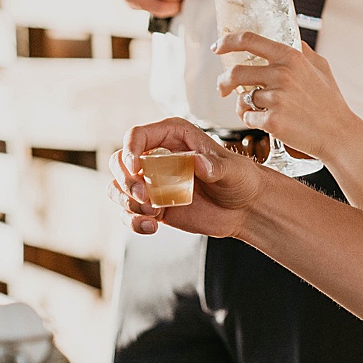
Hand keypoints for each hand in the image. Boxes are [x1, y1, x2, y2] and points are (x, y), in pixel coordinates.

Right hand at [107, 117, 264, 237]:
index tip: (135, 167)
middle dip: (126, 181)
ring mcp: (152, 182)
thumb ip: (214, 166)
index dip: (130, 149)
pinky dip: (132, 221)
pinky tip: (152, 227)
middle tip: (146, 197)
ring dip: (127, 203)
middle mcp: (157, 156)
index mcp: (173, 136)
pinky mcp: (153, 205)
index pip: (137, 135)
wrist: (244, 208)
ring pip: (118, 188)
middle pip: (119, 161)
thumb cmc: (240, 179)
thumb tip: (197, 162)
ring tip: (153, 214)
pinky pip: (128, 212)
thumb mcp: (232, 170)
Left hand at [213, 32, 362, 160]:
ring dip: (245, 107)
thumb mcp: (322, 68)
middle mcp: (282, 74)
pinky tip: (269, 124)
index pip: (249, 40)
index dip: (227, 42)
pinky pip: (248, 118)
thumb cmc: (330, 102)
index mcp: (291, 58)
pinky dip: (253, 122)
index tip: (217, 48)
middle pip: (236, 73)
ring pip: (243, 99)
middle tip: (223, 90)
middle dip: (223, 82)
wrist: (339, 134)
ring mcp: (277, 98)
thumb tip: (290, 39)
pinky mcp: (272, 121)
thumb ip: (303, 51)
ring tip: (261, 113)